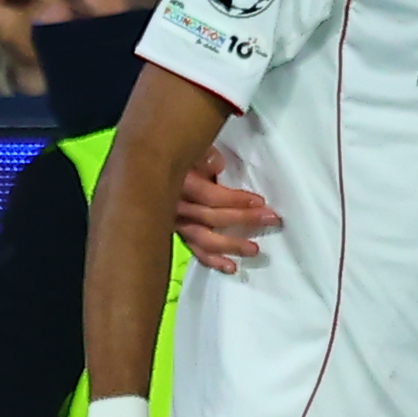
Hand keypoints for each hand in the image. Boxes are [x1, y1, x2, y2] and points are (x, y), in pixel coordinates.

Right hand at [173, 157, 278, 271]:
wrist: (146, 171)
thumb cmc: (174, 156)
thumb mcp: (188, 149)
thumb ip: (203, 156)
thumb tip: (217, 164)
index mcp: (177, 184)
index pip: (210, 196)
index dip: (235, 200)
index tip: (260, 201)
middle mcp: (174, 207)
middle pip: (211, 217)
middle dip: (244, 219)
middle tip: (270, 219)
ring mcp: (175, 224)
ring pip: (204, 239)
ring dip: (231, 245)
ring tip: (254, 249)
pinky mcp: (177, 234)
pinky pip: (194, 251)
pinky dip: (212, 261)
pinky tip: (231, 267)